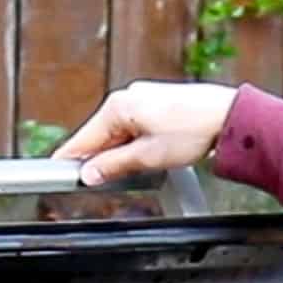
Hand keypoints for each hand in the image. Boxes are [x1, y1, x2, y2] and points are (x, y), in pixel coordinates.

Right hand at [53, 81, 239, 186]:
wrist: (227, 116)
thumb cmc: (191, 131)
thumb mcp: (147, 157)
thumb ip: (114, 166)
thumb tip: (89, 174)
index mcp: (117, 107)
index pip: (83, 139)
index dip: (70, 160)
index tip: (56, 173)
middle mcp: (126, 98)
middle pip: (99, 136)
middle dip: (97, 160)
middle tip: (95, 184)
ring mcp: (141, 99)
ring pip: (117, 134)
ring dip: (118, 154)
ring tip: (131, 172)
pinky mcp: (155, 104)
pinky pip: (133, 128)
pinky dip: (132, 145)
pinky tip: (143, 158)